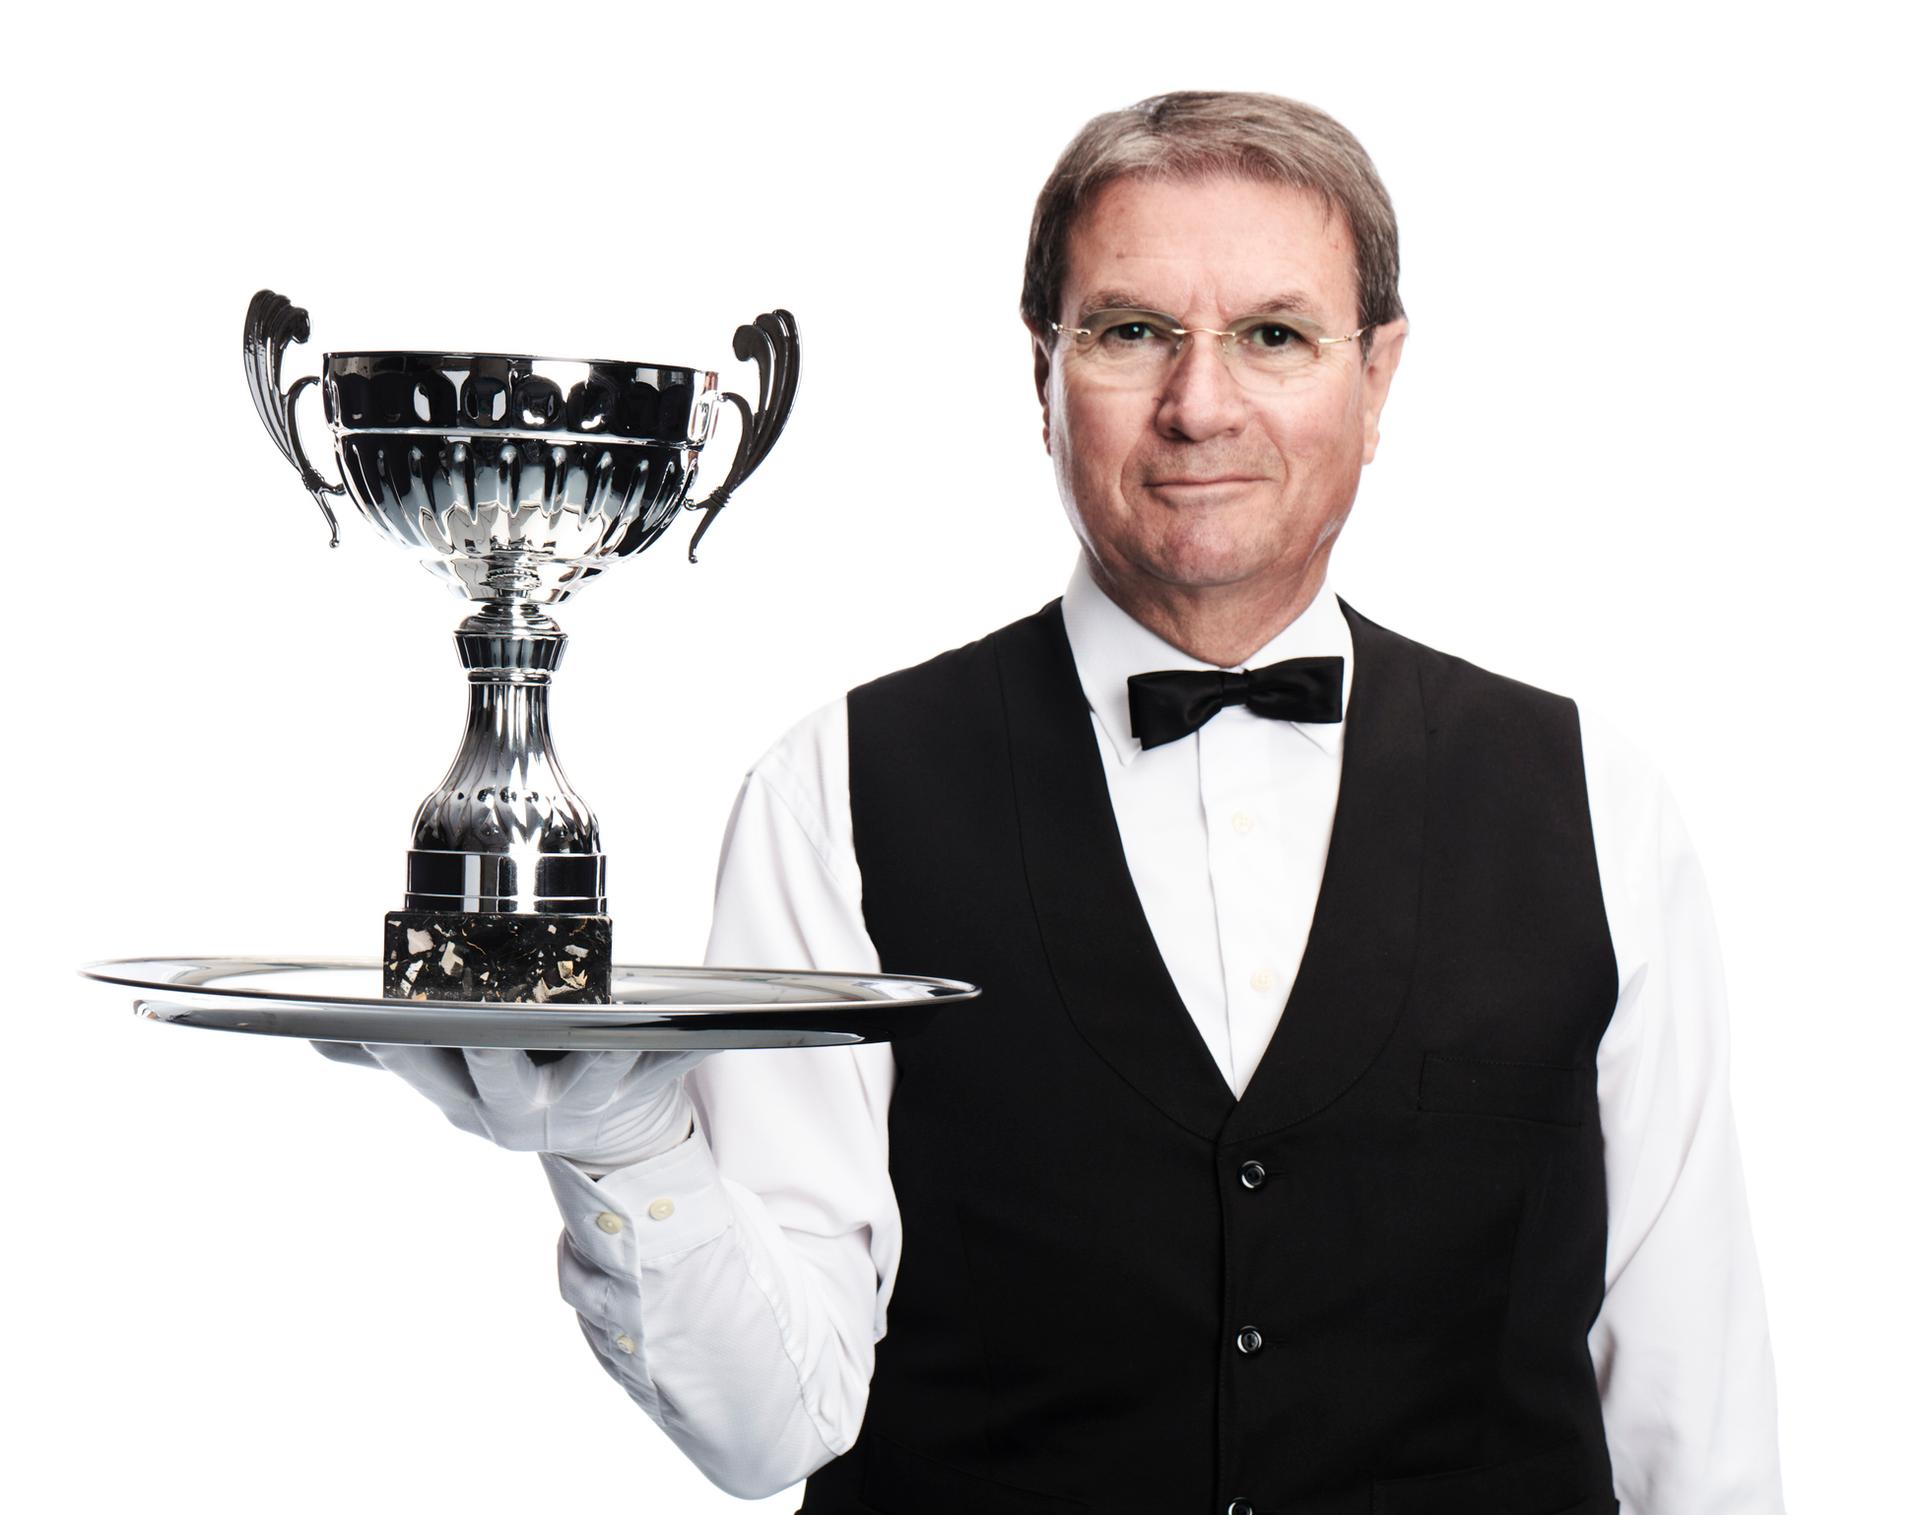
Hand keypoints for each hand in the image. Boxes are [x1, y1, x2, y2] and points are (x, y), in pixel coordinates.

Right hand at [312, 1040, 707, 1170]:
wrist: (612, 1151)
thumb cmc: (524, 1087)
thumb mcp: (455, 1083)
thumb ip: (394, 1056)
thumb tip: (318, 1039)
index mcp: (469, 1100)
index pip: (423, 1068)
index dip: (400, 1046)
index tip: (380, 1017)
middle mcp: (521, 1110)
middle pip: (498, 1076)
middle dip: (487, 1049)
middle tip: (478, 1019)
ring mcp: (583, 1104)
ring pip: (587, 1068)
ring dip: (595, 1042)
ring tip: (595, 1008)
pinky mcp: (642, 1093)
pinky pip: (666, 1066)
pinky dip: (683, 1046)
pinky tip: (701, 1024)